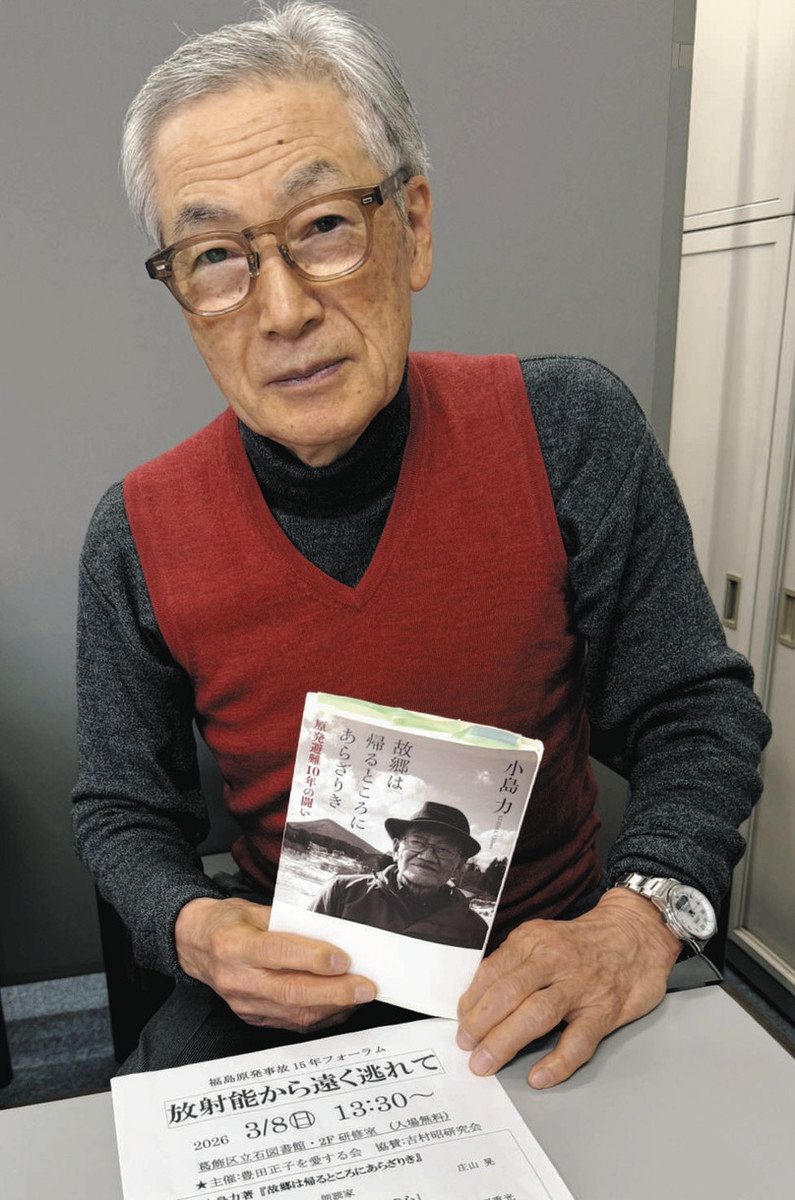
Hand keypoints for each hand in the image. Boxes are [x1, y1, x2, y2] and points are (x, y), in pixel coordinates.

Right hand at [175, 897, 375, 1032]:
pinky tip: (340, 1006)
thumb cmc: (227, 922)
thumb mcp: (254, 910)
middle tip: (365, 987)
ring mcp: (244, 1003)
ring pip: (294, 1013)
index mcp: (235, 945)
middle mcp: (238, 978)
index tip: (344, 959)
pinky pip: (291, 1023)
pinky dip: (321, 1016)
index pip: (278, 953)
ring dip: (334, 1007)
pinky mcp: (251, 1017)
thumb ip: (290, 924)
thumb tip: (333, 934)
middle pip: (291, 992)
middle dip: (335, 992)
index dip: (313, 958)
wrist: (194, 945)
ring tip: (360, 996)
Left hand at [456, 888, 681, 1087]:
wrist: (636, 932)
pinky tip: (539, 1076)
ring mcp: (580, 986)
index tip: (460, 1023)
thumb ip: (515, 964)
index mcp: (533, 940)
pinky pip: (578, 1040)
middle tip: (466, 1049)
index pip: (492, 972)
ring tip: (486, 1063)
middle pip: (508, 994)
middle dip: (481, 1025)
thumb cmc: (583, 942)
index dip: (471, 1001)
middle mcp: (554, 959)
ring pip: (536, 1015)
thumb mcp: (542, 938)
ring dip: (505, 1042)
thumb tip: (479, 1000)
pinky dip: (557, 1062)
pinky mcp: (604, 1010)